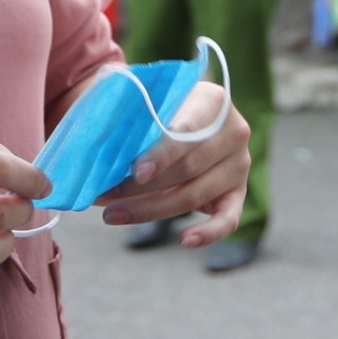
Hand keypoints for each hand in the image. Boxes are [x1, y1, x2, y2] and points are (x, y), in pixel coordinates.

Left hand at [97, 83, 250, 247]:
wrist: (185, 116)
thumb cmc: (159, 107)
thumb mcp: (150, 98)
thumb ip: (132, 110)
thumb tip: (98, 136)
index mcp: (214, 102)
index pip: (187, 131)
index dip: (162, 154)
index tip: (137, 172)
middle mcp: (234, 133)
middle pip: (187, 168)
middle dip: (141, 187)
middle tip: (105, 196)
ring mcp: (239, 165)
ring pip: (194, 195)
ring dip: (150, 210)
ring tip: (112, 215)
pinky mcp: (237, 194)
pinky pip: (227, 219)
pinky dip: (208, 233)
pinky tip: (184, 240)